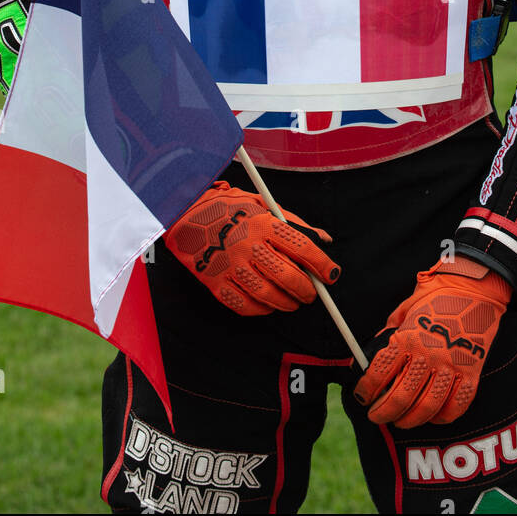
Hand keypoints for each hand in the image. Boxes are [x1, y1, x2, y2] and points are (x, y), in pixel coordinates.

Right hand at [164, 182, 339, 315]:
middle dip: (307, 290)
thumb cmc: (229, 208)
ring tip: (293, 301)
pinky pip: (245, 306)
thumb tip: (323, 240)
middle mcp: (247, 245)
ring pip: (269, 296)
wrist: (184, 213)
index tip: (331, 274)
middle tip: (312, 293)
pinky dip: (262, 310)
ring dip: (287, 303)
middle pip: (288, 276)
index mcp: (262, 223)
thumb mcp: (262, 205)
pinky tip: (268, 304)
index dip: (322, 265)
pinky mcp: (215, 283)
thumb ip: (293, 224)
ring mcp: (230, 266)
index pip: (302, 247)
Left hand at [353, 257, 511, 427]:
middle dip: (383, 412)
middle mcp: (428, 355)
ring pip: (427, 407)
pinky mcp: (472, 373)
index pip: (379, 372)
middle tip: (376, 416)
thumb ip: (389, 336)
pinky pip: (457, 405)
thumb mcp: (403, 311)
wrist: (473, 290)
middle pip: (400, 397)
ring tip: (400, 421)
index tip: (361, 396)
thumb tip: (370, 358)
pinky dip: (443, 417)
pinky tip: (433, 417)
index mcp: (407, 337)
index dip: (366, 389)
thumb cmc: (434, 299)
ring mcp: (452, 366)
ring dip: (410, 420)